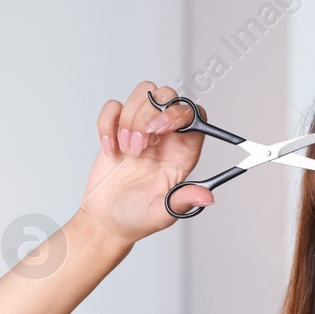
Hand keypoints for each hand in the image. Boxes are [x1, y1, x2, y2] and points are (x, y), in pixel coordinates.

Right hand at [76, 81, 214, 246]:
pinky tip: (110, 149)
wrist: (106, 220)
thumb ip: (183, 200)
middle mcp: (165, 137)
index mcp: (183, 153)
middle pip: (168, 96)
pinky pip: (113, 106)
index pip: (194, 116)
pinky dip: (107, 123)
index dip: (181, 113)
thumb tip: (208, 197)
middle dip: (150, 114)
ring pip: (143, 93)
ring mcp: (140, 130)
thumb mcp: (163, 213)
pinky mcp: (117, 129)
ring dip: (130, 119)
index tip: (160, 128)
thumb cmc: (138, 218)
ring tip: (126, 151)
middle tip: (139, 145)